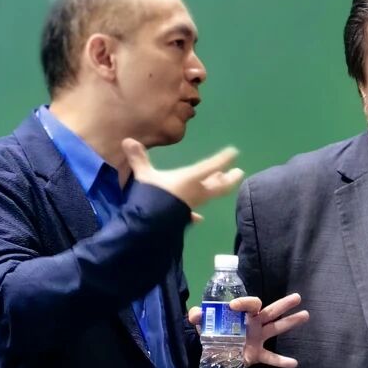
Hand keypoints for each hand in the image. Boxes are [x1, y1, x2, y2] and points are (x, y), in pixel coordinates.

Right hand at [122, 140, 243, 217]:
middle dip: (229, 179)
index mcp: (189, 179)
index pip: (210, 167)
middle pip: (217, 185)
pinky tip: (199, 218)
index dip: (223, 159)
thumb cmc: (151, 197)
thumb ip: (138, 159)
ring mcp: (191, 206)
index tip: (234, 152)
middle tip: (240, 173)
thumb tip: (128, 140)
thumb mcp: (144, 176)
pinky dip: (196, 214)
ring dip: (217, 190)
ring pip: (209, 196)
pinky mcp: (184, 217)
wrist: (149, 227)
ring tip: (224, 185)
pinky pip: (193, 214)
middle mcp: (195, 192)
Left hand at [188, 294, 309, 367]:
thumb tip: (194, 313)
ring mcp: (257, 338)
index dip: (244, 303)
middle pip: (271, 311)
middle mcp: (253, 323)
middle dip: (283, 304)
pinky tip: (294, 363)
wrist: (213, 354)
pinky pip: (271, 358)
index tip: (233, 306)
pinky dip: (281, 361)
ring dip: (290, 322)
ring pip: (276, 328)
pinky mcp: (256, 354)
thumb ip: (198, 317)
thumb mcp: (203, 324)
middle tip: (297, 297)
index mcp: (242, 314)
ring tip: (305, 315)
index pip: (249, 304)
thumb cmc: (212, 334)